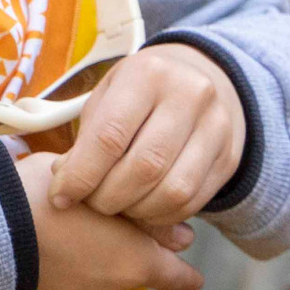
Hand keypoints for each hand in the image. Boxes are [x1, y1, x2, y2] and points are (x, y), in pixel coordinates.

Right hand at [17, 151, 203, 289]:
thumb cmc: (41, 198)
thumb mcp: (91, 184)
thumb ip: (136, 207)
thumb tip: (175, 232)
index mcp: (134, 260)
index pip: (177, 276)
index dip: (185, 273)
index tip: (192, 275)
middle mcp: (115, 289)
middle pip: (128, 273)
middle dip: (117, 255)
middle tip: (93, 227)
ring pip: (94, 283)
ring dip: (85, 266)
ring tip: (56, 237)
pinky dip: (58, 278)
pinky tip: (38, 254)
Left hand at [47, 44, 246, 228]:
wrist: (197, 79)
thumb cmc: (137, 92)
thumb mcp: (107, 96)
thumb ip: (87, 136)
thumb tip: (65, 180)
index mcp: (148, 73)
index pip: (110, 136)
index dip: (81, 174)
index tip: (60, 196)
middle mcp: (189, 96)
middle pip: (144, 166)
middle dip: (108, 197)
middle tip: (89, 204)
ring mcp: (217, 127)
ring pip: (173, 190)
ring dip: (136, 211)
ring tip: (115, 207)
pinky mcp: (229, 158)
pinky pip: (193, 201)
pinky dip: (161, 215)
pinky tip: (142, 209)